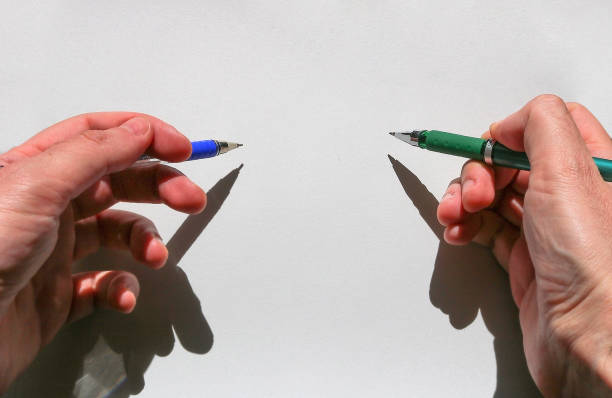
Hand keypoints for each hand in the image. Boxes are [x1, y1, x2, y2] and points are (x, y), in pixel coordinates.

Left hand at [0, 113, 206, 390]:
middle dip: (160, 188)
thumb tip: (140, 130)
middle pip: (119, 183)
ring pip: (118, 234)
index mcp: (35, 171)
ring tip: (153, 256)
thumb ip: (93, 153)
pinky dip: (123, 288)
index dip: (144, 135)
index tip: (181, 149)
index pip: (99, 136)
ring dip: (145, 242)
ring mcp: (54, 252)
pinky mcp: (59, 295)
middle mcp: (47, 207)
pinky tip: (121, 295)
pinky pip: (106, 284)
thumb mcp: (34, 187)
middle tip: (190, 199)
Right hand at [437, 95, 611, 395]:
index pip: (545, 127)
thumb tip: (511, 120)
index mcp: (592, 167)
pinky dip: (465, 227)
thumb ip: (541, 126)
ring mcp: (547, 231)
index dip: (510, 132)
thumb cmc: (596, 266)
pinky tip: (458, 233)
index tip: (488, 147)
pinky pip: (486, 230)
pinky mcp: (526, 260)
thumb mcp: (569, 172)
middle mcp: (571, 197)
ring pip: (493, 197)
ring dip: (464, 200)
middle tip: (474, 193)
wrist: (591, 341)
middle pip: (510, 162)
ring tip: (455, 215)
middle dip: (479, 172)